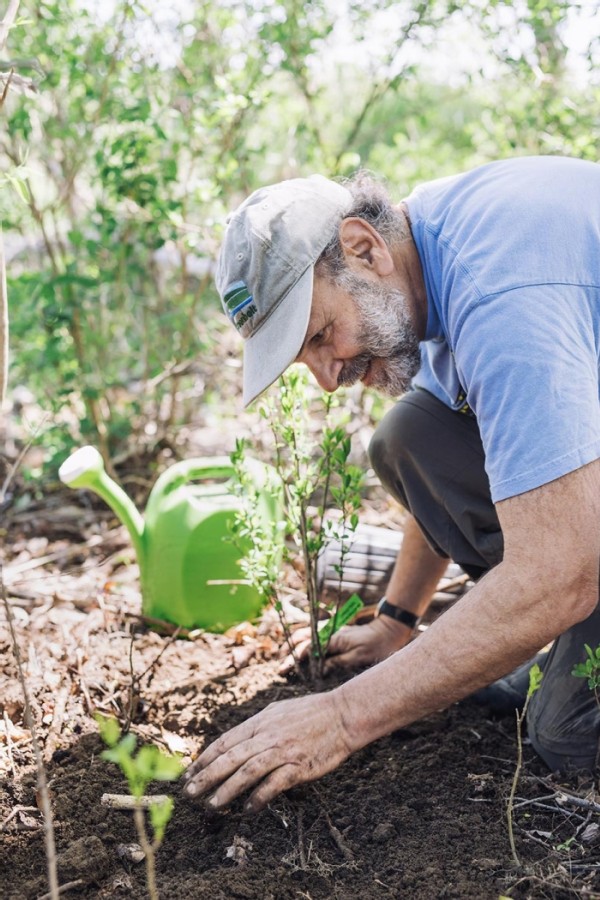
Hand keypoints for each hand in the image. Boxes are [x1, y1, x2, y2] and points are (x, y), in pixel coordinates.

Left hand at [182, 690, 354, 811]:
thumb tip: (236, 741)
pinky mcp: (298, 766)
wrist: (342, 714)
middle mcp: (267, 736)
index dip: (204, 759)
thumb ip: (257, 726)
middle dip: (206, 776)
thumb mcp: (278, 711)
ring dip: (226, 790)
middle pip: (229, 758)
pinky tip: (248, 809)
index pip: (225, 742)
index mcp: (260, 722)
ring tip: (212, 806)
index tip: (189, 773)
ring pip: (246, 772)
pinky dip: (258, 797)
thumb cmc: (311, 713)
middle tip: (189, 793)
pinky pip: (273, 784)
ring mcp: (282, 751)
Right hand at [280, 615, 413, 674]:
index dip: (294, 659)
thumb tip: (320, 669)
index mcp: (333, 638)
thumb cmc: (375, 646)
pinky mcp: (334, 633)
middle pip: (302, 639)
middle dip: (288, 652)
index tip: (284, 669)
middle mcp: (329, 632)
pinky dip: (302, 641)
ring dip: (293, 645)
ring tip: (283, 658)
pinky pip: (313, 635)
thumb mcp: (358, 658)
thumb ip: (337, 662)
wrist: (387, 631)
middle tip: (279, 667)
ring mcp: (331, 631)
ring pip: (305, 634)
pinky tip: (298, 650)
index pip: (308, 648)